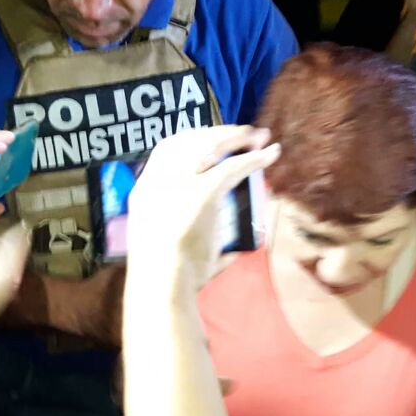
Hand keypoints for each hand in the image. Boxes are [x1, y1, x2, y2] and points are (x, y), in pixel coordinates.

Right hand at [126, 126, 279, 289]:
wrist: (160, 282)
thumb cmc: (166, 277)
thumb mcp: (167, 250)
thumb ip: (196, 244)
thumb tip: (229, 255)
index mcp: (144, 190)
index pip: (166, 151)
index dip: (192, 140)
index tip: (212, 140)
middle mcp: (158, 180)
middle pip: (190, 141)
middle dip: (219, 133)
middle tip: (243, 133)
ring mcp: (179, 183)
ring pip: (211, 146)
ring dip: (239, 138)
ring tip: (260, 136)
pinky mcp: (202, 192)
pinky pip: (233, 167)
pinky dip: (254, 159)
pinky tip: (270, 154)